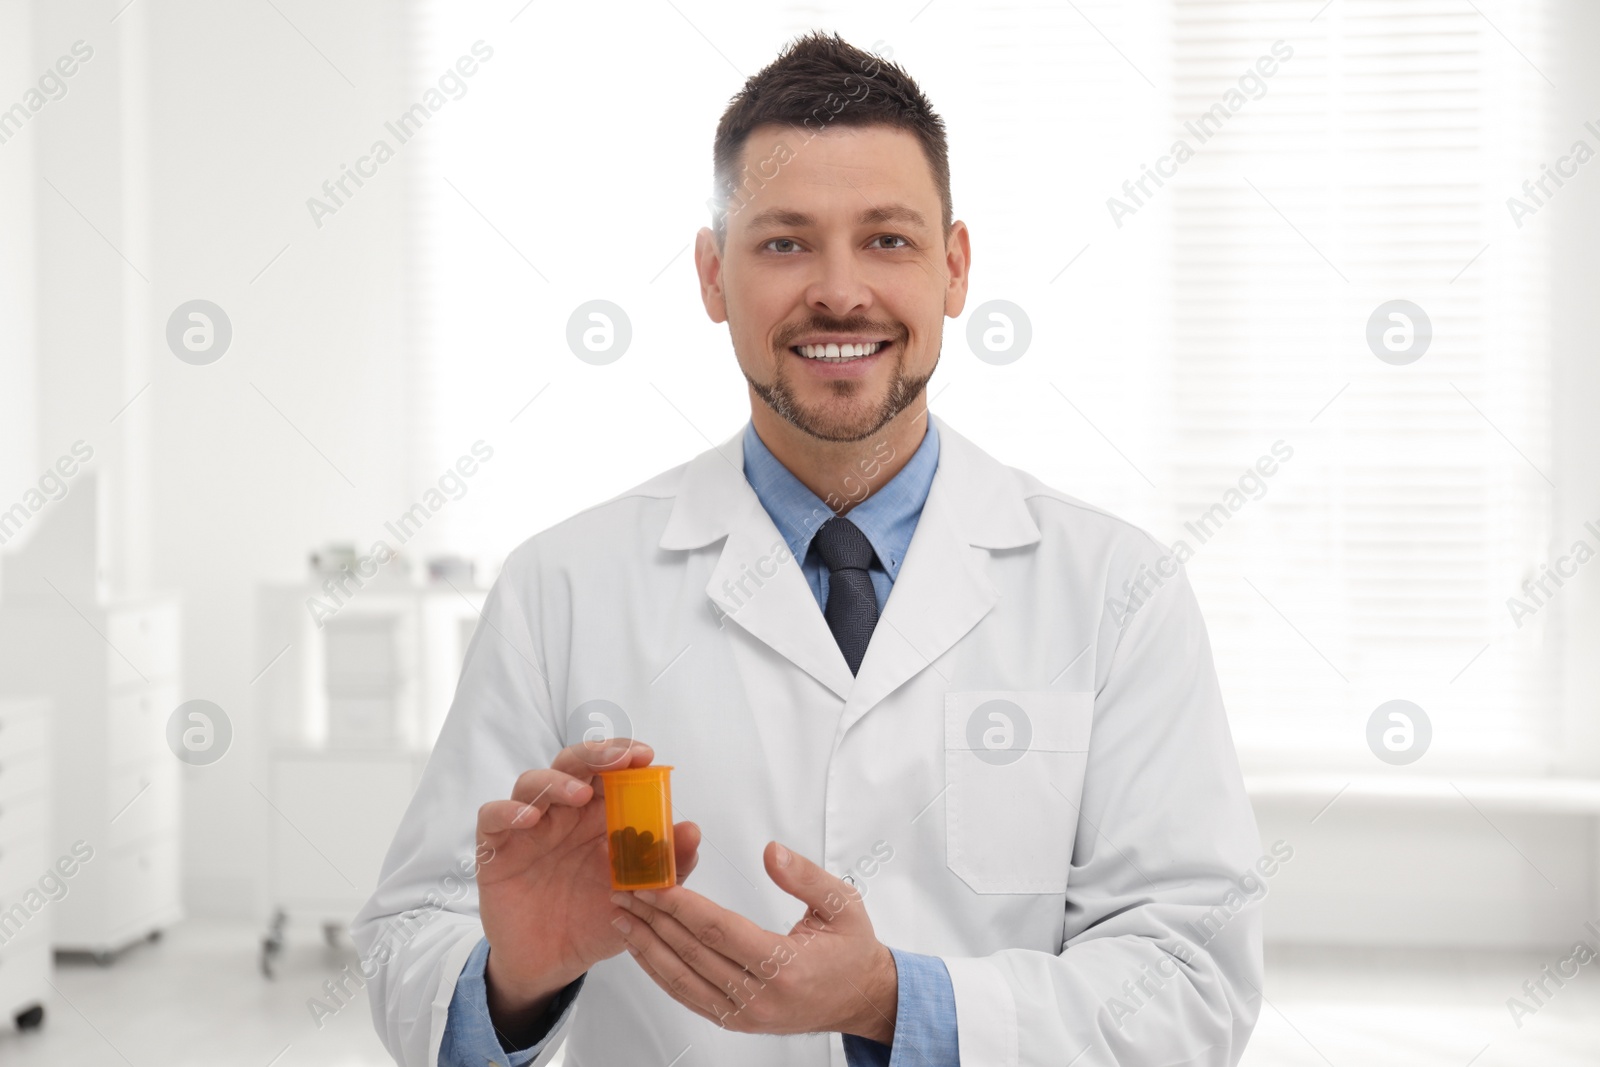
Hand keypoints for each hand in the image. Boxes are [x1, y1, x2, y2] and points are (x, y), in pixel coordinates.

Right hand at [474, 739, 701, 1038]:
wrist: (551, 964)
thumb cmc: (596, 920)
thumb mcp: (640, 899)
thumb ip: (668, 866)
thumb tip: (692, 830)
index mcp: (600, 817)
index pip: (610, 772)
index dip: (625, 757)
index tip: (645, 756)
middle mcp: (564, 813)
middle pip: (572, 764)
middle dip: (595, 755)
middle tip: (617, 761)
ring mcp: (528, 827)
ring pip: (533, 782)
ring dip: (556, 781)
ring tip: (578, 794)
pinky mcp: (496, 847)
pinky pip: (493, 816)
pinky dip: (507, 810)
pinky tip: (528, 819)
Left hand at [609, 841, 898, 1042]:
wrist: (860, 998)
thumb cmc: (851, 949)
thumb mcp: (842, 903)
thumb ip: (805, 876)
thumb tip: (771, 852)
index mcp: (785, 967)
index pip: (720, 931)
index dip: (682, 905)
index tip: (654, 883)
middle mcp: (760, 997)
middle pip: (693, 952)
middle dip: (653, 918)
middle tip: (624, 889)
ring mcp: (744, 1014)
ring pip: (681, 979)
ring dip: (646, 945)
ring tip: (620, 915)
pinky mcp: (734, 1020)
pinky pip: (687, 995)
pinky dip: (658, 971)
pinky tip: (641, 947)